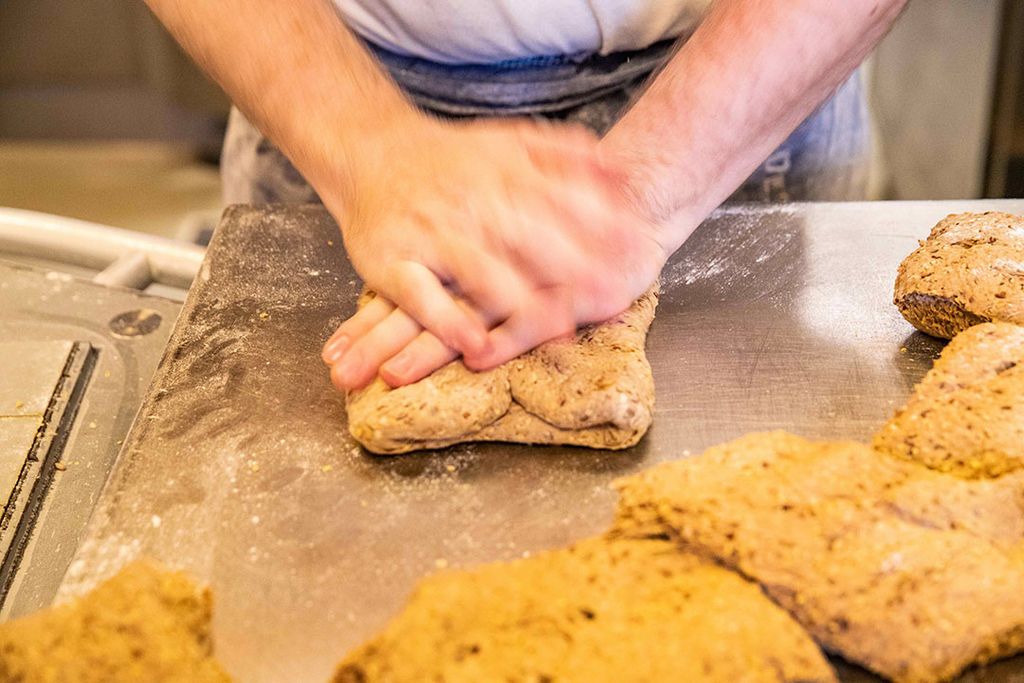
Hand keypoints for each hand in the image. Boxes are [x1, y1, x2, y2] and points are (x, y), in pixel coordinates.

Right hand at [320, 116, 666, 390]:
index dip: (602, 224)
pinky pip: (419, 295)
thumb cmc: (452, 159)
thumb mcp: (508, 142)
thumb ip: (561, 154)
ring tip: (557, 331)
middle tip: (614, 296)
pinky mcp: (393, 261)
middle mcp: (470, 204)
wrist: (371, 150)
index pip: (561, 199)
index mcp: (503, 176)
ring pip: (479, 270)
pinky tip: (474, 346)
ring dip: (519, 302)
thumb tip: (618, 167)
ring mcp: (431, 233)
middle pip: (529, 237)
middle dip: (575, 268)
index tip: (639, 247)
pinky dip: (445, 320)